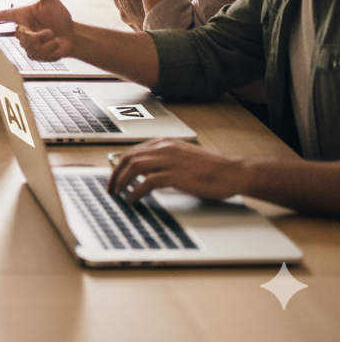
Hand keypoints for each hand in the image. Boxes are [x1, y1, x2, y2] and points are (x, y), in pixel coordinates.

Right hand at [0, 0, 76, 60]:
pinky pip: (37, 54)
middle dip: (37, 35)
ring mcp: (28, 43)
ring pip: (29, 46)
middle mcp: (24, 29)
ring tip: (54, 38)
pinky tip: (55, 45)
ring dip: (47, 42)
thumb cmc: (59, 17)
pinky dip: (50, 49)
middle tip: (50, 31)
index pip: (7, 15)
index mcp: (24, 15)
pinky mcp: (34, 54)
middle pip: (20, 35)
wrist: (72, 35)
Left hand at [107, 139, 248, 203]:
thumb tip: (146, 175)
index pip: (133, 151)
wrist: (232, 171)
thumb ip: (164, 161)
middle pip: (129, 157)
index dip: (119, 164)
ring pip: (134, 166)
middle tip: (111, 188)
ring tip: (117, 193)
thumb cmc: (211, 168)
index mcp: (164, 143)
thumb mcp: (183, 158)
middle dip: (115, 173)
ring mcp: (169, 160)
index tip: (114, 176)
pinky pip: (148, 182)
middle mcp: (164, 148)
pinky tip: (133, 199)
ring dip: (122, 181)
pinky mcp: (175, 175)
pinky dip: (137, 191)